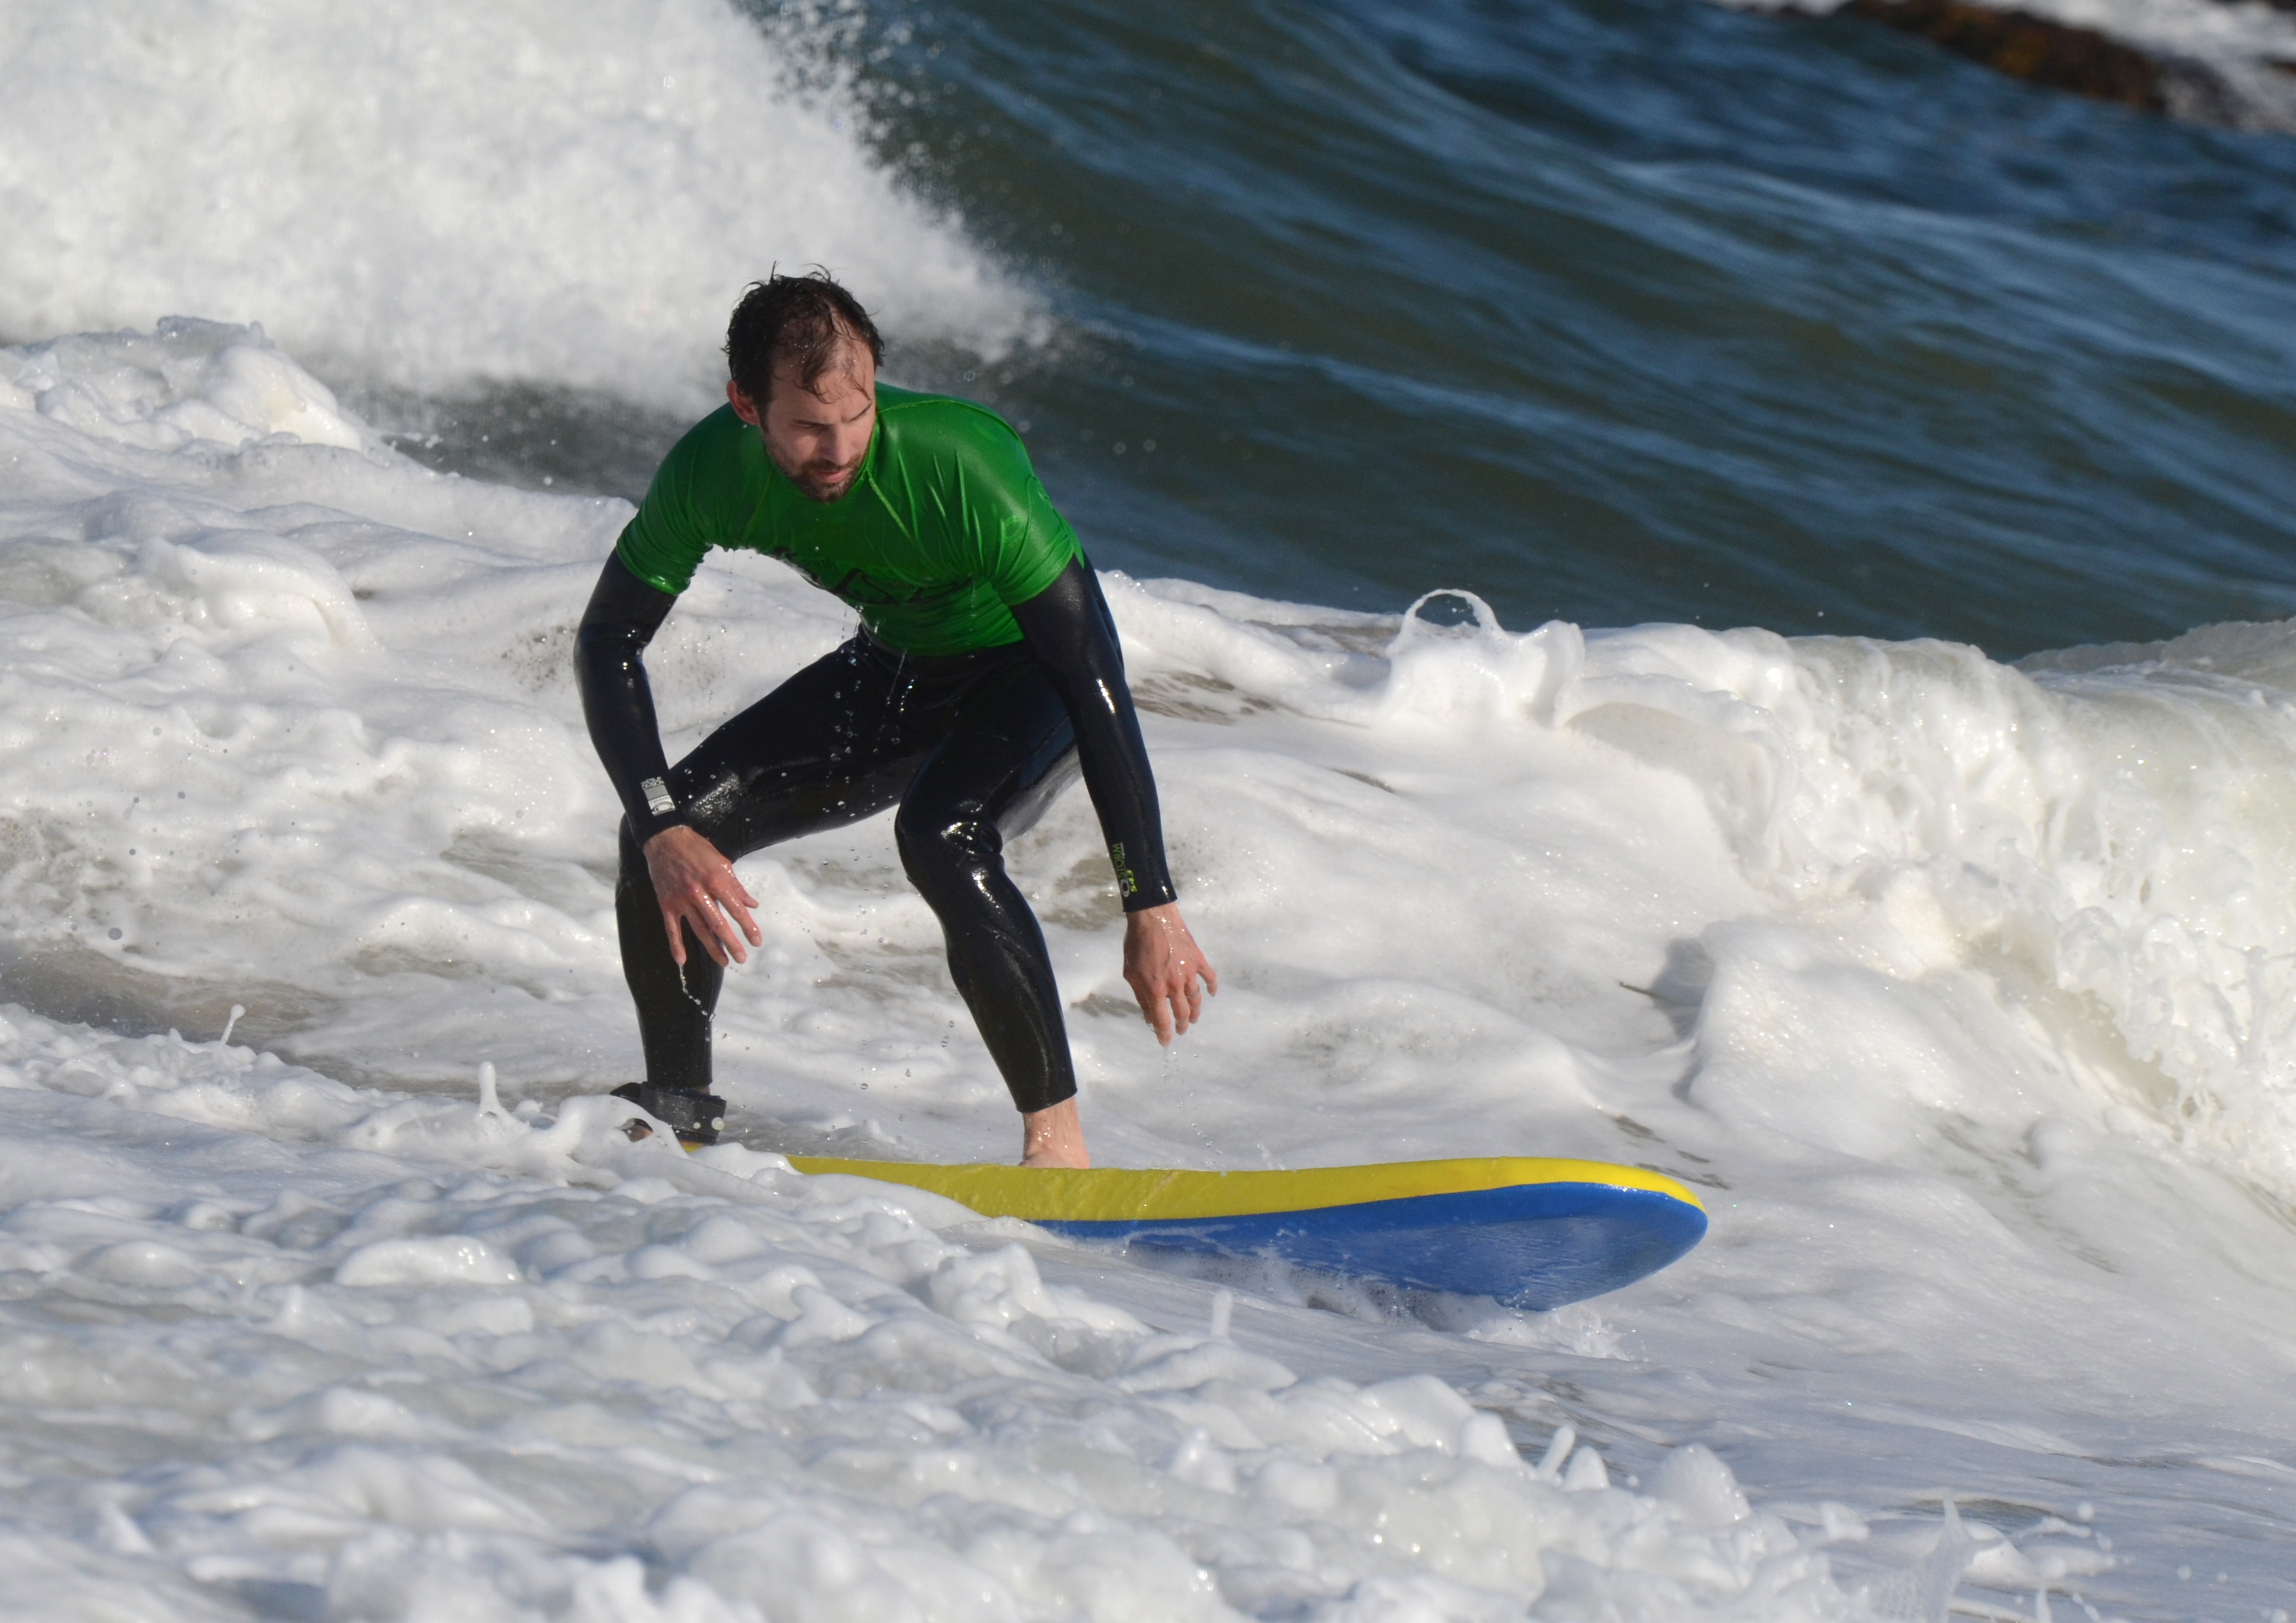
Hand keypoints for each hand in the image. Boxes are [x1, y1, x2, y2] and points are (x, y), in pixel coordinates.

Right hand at [643, 825, 761, 967]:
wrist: (666, 840)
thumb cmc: (697, 849)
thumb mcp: (723, 863)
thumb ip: (737, 887)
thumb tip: (752, 904)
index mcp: (716, 881)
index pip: (736, 910)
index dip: (748, 927)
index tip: (756, 941)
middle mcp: (699, 893)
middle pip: (718, 924)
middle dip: (731, 943)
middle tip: (742, 958)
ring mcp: (681, 900)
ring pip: (698, 930)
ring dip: (712, 948)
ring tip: (723, 962)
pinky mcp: (666, 904)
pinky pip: (671, 928)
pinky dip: (676, 945)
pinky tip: (681, 960)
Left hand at [1123, 902, 1216, 1043]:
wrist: (1153, 917)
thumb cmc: (1136, 944)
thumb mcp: (1130, 973)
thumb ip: (1140, 997)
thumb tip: (1148, 1017)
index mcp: (1156, 990)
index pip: (1162, 1021)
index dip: (1164, 1034)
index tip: (1165, 1042)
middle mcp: (1175, 985)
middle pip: (1182, 1013)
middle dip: (1181, 1026)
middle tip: (1180, 1030)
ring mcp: (1190, 973)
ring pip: (1197, 999)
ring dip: (1195, 1011)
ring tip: (1193, 1018)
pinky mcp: (1198, 960)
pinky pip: (1209, 978)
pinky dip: (1211, 987)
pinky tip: (1210, 993)